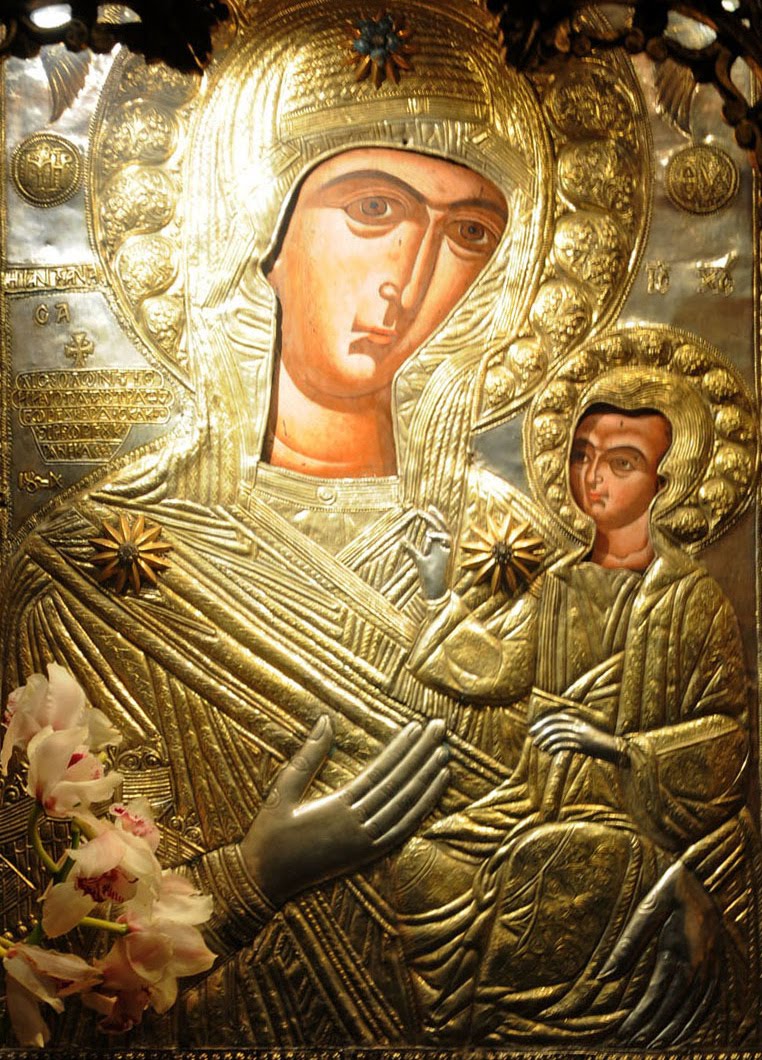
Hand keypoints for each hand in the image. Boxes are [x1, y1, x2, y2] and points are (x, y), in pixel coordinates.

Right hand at [240, 715, 449, 904]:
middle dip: (422, 755)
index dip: (400, 749)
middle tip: (440, 729)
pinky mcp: (366, 856)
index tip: (416, 727)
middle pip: (398, 785)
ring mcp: (364, 843)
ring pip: (404, 807)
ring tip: (444, 755)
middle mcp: (356, 826)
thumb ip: (307, 756)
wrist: (264, 880)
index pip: (379, 772)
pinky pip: (401, 830)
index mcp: (337, 808)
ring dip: (427, 780)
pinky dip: (420, 810)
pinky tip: (433, 792)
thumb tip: (325, 720)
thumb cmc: (269, 833)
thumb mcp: (282, 789)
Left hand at [403, 508, 452, 600]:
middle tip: (428, 507)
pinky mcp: (448, 555)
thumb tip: (402, 539)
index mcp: (439, 545)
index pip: (438, 528)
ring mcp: (448, 550)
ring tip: (425, 518)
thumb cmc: (428, 576)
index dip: (434, 517)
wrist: (435, 590)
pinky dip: (439, 536)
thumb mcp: (418, 559)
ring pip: (446, 532)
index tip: (426, 508)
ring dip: (437, 524)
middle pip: (444, 527)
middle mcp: (444, 546)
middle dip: (437, 517)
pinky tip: (429, 534)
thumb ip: (411, 550)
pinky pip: (447, 541)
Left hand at [529, 711, 627, 765]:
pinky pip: (565, 744)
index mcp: (578, 720)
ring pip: (558, 735)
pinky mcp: (583, 744)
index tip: (533, 728)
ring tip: (539, 747)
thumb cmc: (598, 743)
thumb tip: (554, 736)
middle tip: (532, 738)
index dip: (543, 722)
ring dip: (546, 741)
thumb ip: (571, 731)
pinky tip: (549, 752)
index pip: (556, 717)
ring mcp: (581, 734)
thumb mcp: (584, 733)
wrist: (616, 749)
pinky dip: (555, 747)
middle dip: (542, 731)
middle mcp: (578, 725)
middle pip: (555, 725)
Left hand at [598, 861, 719, 1045]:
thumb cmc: (671, 889)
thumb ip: (627, 945)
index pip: (656, 998)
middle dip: (652, 1029)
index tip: (625, 1032)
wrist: (706, 876)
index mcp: (678, 953)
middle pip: (673, 1009)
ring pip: (693, 1010)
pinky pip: (709, 1001)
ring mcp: (711, 967)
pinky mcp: (717, 964)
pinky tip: (684, 1028)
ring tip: (655, 1044)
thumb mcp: (646, 910)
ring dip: (674, 1030)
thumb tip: (603, 976)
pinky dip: (696, 1019)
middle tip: (634, 1042)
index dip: (640, 1019)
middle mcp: (698, 966)